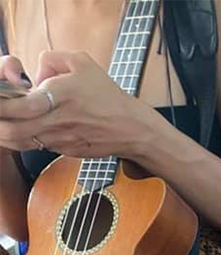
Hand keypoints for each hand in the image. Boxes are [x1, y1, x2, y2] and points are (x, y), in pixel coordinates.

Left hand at [0, 50, 150, 156]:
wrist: (129, 128)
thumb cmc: (106, 95)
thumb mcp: (81, 61)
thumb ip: (51, 59)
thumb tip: (34, 76)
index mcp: (59, 95)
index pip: (20, 105)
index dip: (3, 105)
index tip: (0, 98)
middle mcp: (57, 120)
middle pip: (13, 129)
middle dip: (0, 122)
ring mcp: (60, 139)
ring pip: (21, 141)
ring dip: (8, 132)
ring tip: (7, 121)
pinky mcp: (64, 151)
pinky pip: (37, 145)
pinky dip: (26, 138)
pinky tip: (28, 128)